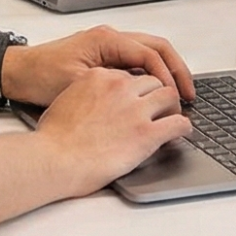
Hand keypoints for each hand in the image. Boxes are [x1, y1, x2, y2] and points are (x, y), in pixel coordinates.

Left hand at [4, 25, 196, 105]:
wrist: (14, 74)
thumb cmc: (39, 76)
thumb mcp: (78, 83)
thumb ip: (112, 86)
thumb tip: (141, 96)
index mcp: (106, 40)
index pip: (150, 54)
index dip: (168, 76)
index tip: (177, 97)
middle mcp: (110, 38)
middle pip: (156, 48)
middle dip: (176, 70)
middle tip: (189, 94)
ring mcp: (106, 47)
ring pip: (147, 54)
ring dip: (164, 72)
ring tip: (177, 95)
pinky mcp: (101, 58)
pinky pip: (134, 63)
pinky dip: (149, 76)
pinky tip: (153, 94)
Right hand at [33, 67, 191, 187]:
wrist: (53, 160)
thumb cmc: (52, 139)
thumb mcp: (65, 102)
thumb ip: (84, 96)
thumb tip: (91, 106)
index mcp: (99, 77)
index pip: (127, 75)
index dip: (135, 89)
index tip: (138, 98)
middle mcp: (120, 87)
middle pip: (152, 81)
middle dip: (157, 93)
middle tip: (160, 107)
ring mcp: (135, 109)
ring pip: (169, 95)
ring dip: (173, 106)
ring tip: (174, 116)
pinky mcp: (147, 133)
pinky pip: (177, 123)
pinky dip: (183, 126)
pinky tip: (183, 131)